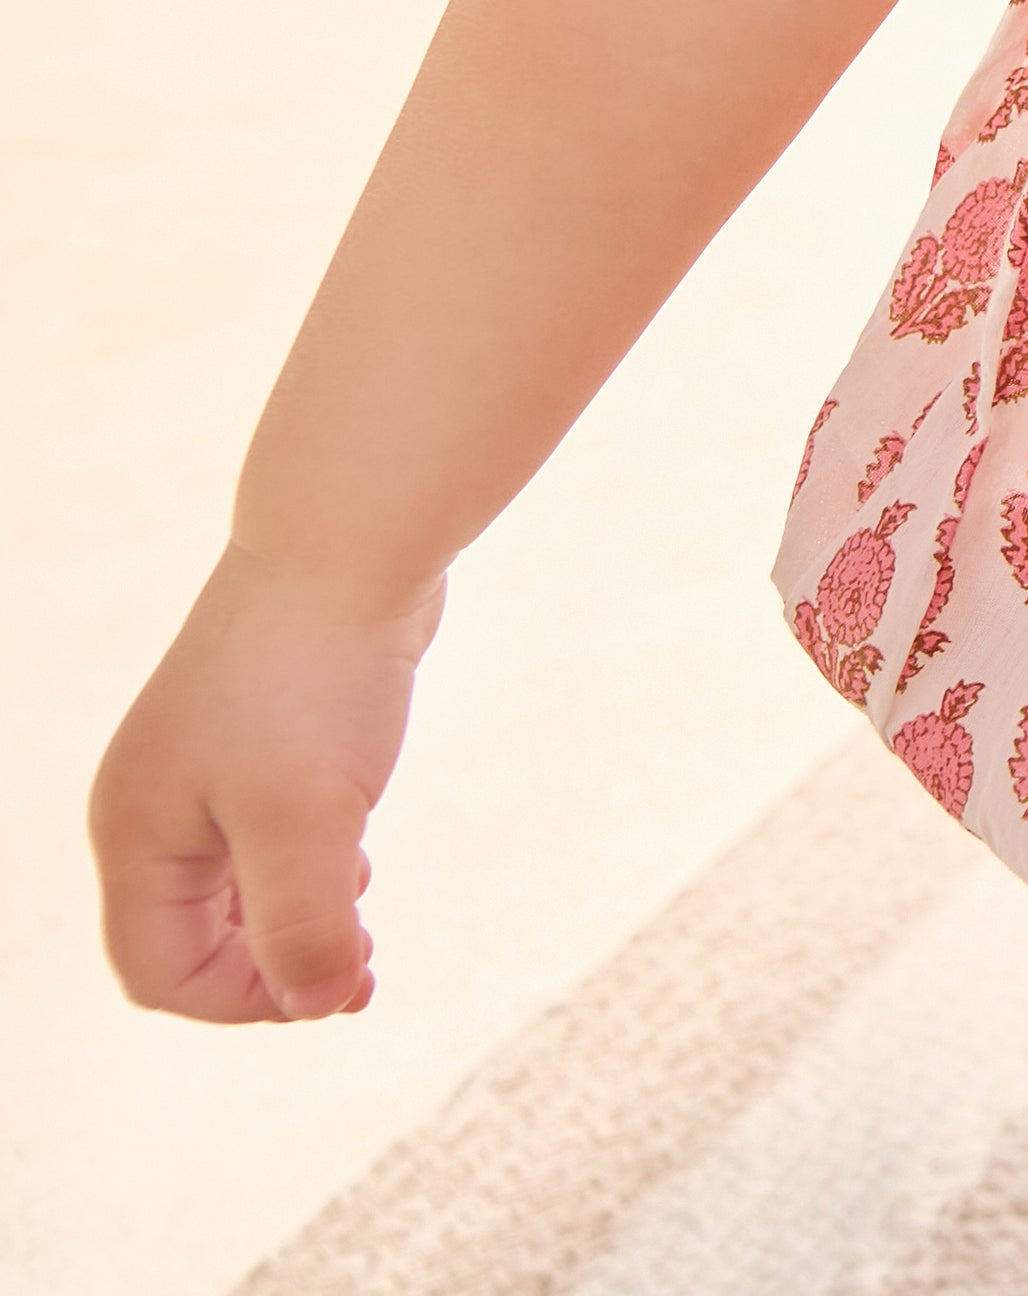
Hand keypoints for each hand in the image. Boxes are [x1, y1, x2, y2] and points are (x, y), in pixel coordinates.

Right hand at [92, 555, 443, 1024]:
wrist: (346, 547)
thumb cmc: (314, 680)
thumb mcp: (309, 821)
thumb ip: (304, 925)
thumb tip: (316, 1005)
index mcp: (137, 836)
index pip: (160, 973)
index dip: (243, 1002)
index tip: (333, 986)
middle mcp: (155, 809)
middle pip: (193, 940)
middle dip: (273, 968)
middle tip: (364, 972)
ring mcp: (203, 772)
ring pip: (235, 890)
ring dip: (297, 920)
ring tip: (364, 915)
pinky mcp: (257, 740)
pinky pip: (267, 839)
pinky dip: (309, 867)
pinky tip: (357, 860)